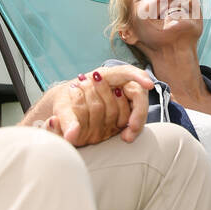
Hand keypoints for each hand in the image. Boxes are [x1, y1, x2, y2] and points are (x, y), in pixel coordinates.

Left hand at [31, 66, 153, 146]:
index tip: (148, 84)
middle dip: (139, 110)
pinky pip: (134, 116)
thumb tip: (71, 135)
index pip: (125, 72)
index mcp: (105, 74)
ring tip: (128, 137)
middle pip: (137, 91)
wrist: (65, 107)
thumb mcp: (62, 109)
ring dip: (137, 121)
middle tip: (133, 127)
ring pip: (139, 106)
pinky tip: (126, 137)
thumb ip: (66, 120)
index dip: (138, 76)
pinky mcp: (125, 109)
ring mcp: (123, 96)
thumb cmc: (64, 103)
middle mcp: (118, 83)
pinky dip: (132, 127)